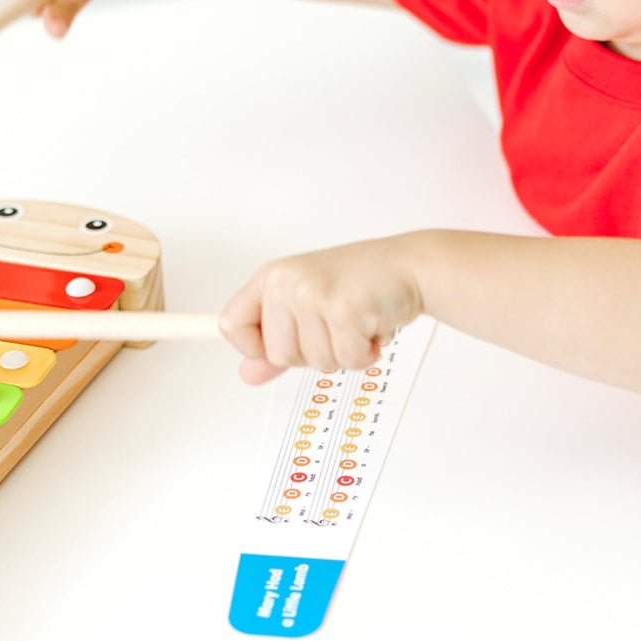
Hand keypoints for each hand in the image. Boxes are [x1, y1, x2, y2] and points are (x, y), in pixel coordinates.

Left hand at [219, 236, 424, 383]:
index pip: (231, 324)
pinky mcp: (342, 309)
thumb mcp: (308, 307)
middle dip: (313, 353)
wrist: (409, 266)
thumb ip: (276, 342)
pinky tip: (372, 327)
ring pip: (314, 362)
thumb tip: (247, 374)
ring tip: (356, 322)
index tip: (286, 342)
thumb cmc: (361, 283)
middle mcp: (286, 282)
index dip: (255, 347)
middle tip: (336, 325)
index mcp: (271, 277)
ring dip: (344, 353)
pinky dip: (365, 354)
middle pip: (278, 355)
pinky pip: (346, 360)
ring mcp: (312, 294)